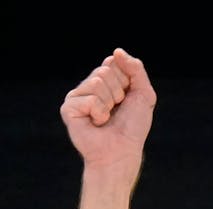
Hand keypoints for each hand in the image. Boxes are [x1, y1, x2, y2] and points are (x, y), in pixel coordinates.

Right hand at [59, 48, 156, 170]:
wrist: (122, 152)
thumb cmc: (132, 127)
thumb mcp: (144, 93)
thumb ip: (135, 68)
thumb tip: (116, 52)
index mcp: (104, 80)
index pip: (113, 62)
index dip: (126, 81)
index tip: (126, 99)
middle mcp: (88, 86)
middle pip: (105, 70)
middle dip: (118, 92)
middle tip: (116, 111)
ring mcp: (76, 97)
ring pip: (97, 82)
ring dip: (109, 104)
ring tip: (106, 119)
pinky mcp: (68, 109)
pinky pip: (89, 99)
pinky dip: (99, 113)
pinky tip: (96, 124)